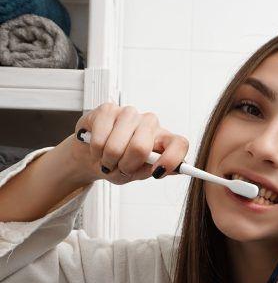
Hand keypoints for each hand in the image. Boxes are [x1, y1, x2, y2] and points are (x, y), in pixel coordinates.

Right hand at [69, 103, 188, 184]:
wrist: (93, 155)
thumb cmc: (119, 163)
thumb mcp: (137, 173)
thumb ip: (154, 170)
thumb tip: (179, 169)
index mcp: (163, 139)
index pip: (179, 144)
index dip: (171, 159)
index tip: (157, 172)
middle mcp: (150, 123)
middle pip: (140, 147)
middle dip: (125, 165)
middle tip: (120, 167)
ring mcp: (129, 114)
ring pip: (117, 146)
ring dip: (108, 160)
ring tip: (108, 159)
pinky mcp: (108, 109)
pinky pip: (99, 139)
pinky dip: (96, 151)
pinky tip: (98, 148)